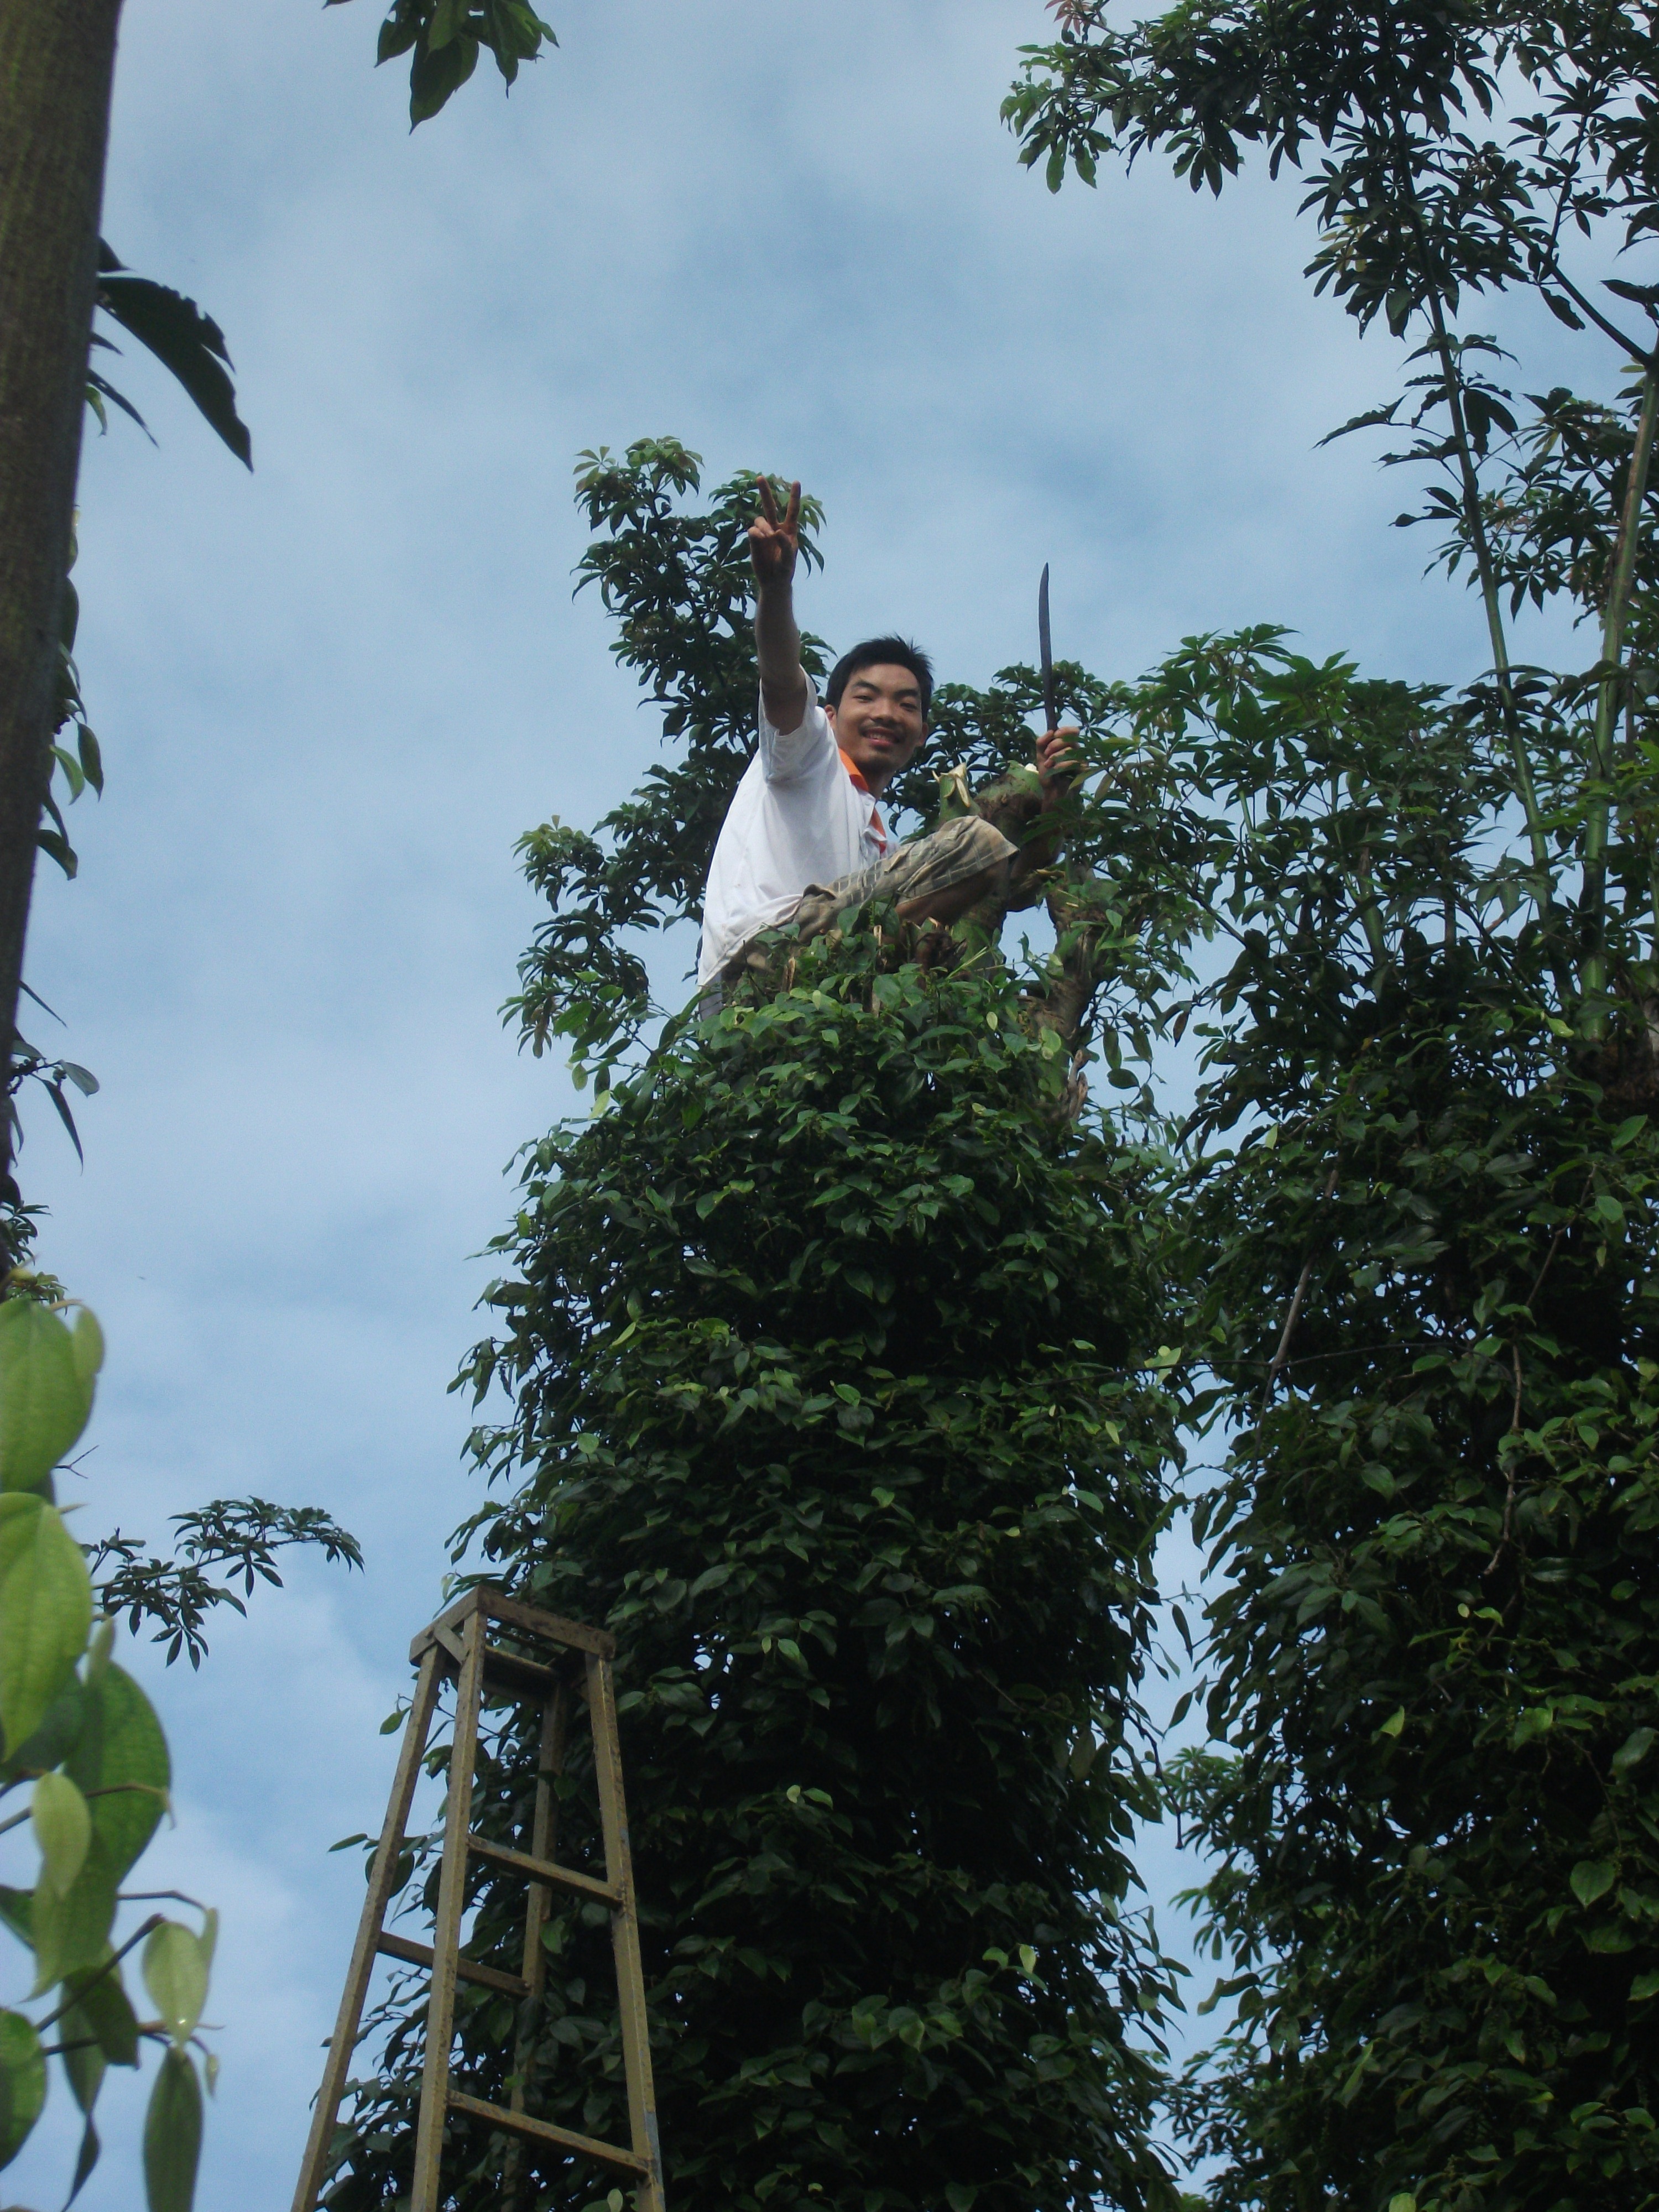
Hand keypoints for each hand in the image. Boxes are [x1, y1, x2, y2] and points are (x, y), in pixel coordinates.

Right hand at [749, 476, 800, 592]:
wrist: (773, 581)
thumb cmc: (785, 570)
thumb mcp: (789, 559)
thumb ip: (785, 545)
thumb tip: (776, 531)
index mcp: (789, 530)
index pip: (792, 510)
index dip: (794, 496)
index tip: (797, 482)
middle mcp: (775, 528)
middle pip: (770, 506)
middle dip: (765, 492)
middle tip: (760, 477)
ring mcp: (763, 533)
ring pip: (759, 520)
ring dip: (763, 527)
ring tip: (768, 537)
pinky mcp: (754, 540)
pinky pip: (752, 531)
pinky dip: (756, 534)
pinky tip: (760, 540)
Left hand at [1036, 725, 1080, 808]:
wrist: (1052, 794)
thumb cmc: (1049, 776)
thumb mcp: (1041, 757)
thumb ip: (1041, 743)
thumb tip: (1051, 731)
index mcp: (1069, 746)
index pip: (1073, 731)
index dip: (1064, 730)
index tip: (1054, 735)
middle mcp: (1078, 752)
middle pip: (1071, 738)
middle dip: (1055, 744)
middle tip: (1046, 753)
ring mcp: (1082, 761)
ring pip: (1071, 749)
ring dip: (1055, 755)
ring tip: (1048, 764)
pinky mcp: (1083, 771)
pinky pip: (1073, 762)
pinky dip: (1060, 764)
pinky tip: (1054, 769)